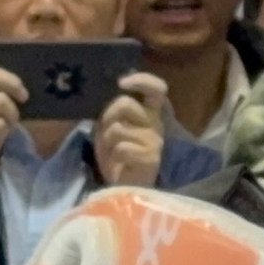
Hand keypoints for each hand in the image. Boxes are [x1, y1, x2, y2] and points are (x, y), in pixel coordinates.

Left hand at [92, 70, 168, 185]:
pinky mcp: (150, 158)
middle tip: (107, 131)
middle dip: (107, 115)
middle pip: (125, 104)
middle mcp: (155, 123)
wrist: (124, 184)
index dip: (141, 80)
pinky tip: (120, 162)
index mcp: (149, 112)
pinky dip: (114, 155)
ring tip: (113, 150)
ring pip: (118, 128)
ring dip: (107, 140)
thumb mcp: (112, 124)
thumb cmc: (117, 151)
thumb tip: (110, 89)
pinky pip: (122, 148)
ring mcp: (154, 141)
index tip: (122, 83)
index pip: (156, 89)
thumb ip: (114, 107)